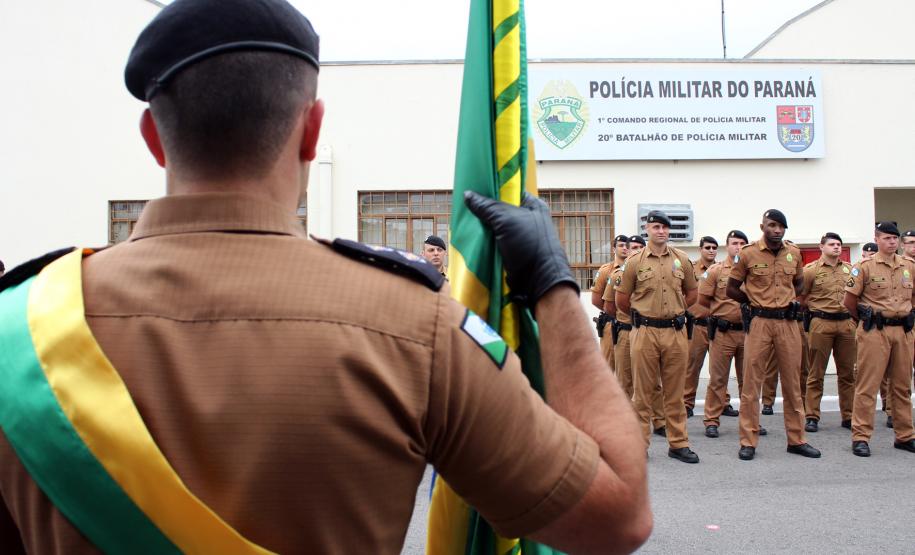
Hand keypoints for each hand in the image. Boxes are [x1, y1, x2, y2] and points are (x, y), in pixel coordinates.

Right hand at [464, 191, 578, 305]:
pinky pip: (493, 242)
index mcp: (532, 205)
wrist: (538, 281)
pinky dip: (483, 241)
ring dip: (481, 227)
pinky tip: (469, 237)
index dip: (492, 189)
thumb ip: (487, 207)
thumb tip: (468, 195)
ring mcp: (518, 237)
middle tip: (465, 206)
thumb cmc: (529, 245)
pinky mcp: (511, 252)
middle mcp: (526, 219)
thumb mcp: (506, 220)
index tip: (473, 188)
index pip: (509, 191)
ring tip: (463, 220)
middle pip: (499, 210)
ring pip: (494, 227)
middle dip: (483, 210)